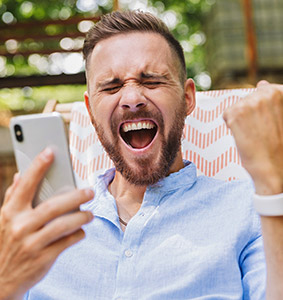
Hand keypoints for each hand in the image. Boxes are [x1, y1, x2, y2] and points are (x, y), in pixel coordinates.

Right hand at [0, 148, 93, 299]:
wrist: (0, 281)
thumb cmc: (7, 242)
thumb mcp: (4, 220)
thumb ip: (13, 197)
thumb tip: (20, 174)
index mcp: (10, 213)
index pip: (26, 185)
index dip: (38, 167)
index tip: (51, 151)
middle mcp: (20, 227)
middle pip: (53, 206)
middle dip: (75, 197)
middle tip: (90, 191)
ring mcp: (31, 244)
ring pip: (63, 225)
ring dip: (81, 217)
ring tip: (90, 214)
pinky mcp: (42, 259)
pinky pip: (66, 242)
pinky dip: (78, 234)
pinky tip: (81, 231)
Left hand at [223, 81, 282, 194]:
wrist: (272, 168)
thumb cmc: (279, 146)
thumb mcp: (281, 117)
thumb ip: (273, 99)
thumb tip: (261, 83)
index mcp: (280, 92)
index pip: (264, 91)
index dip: (263, 111)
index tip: (268, 124)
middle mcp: (265, 93)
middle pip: (249, 99)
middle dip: (251, 114)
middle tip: (260, 131)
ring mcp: (249, 102)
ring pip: (237, 107)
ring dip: (241, 120)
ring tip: (253, 134)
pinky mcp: (235, 113)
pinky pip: (227, 115)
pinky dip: (231, 125)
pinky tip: (243, 135)